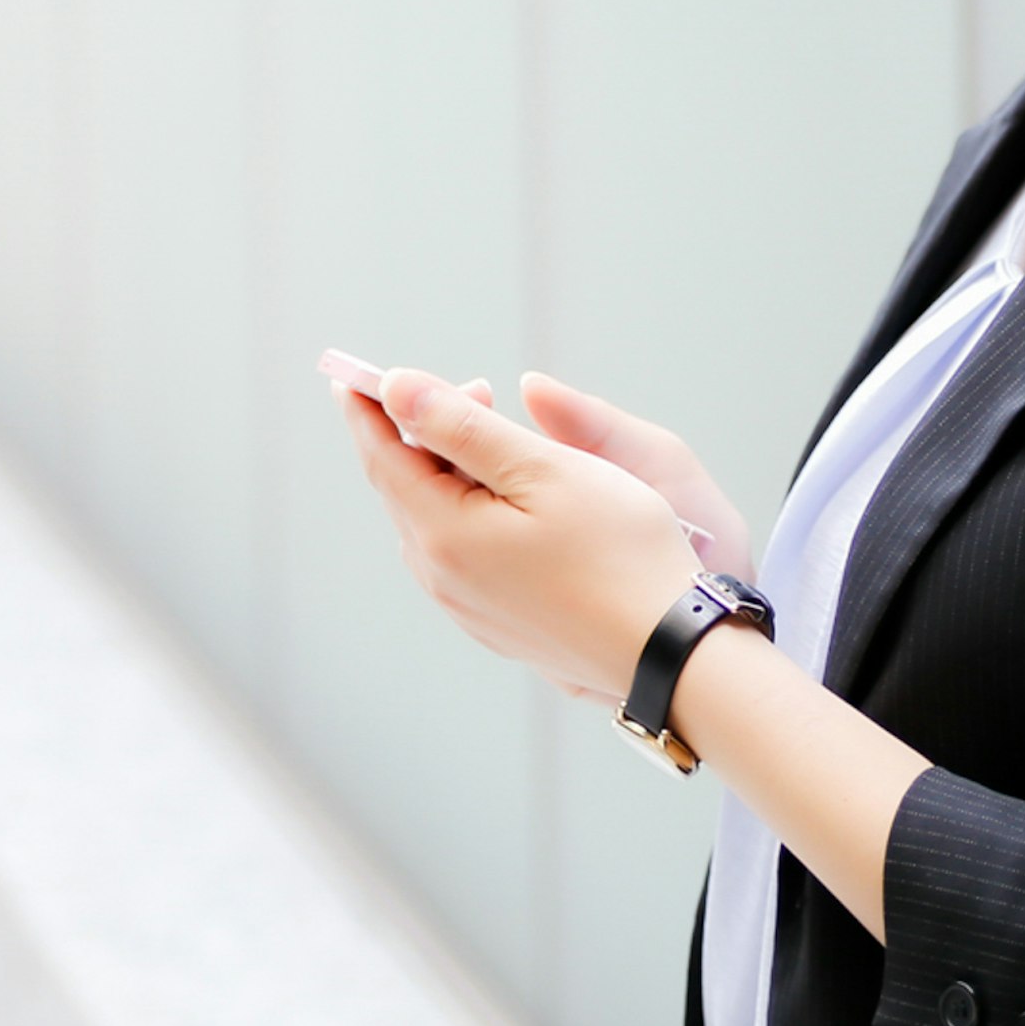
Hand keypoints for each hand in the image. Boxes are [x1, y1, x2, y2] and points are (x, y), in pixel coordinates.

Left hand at [340, 368, 708, 701]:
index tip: (352, 373)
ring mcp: (469, 608)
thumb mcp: (541, 469)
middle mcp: (442, 578)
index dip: (369, 408)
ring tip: (501, 441)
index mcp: (442, 535)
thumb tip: (397, 389)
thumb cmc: (619, 552)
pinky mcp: (498, 624)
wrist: (672, 652)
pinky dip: (470, 511)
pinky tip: (512, 499)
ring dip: (452, 472)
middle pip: (407, 488)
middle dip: (425, 432)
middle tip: (476, 391)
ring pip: (434, 521)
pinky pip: (460, 553)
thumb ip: (462, 426)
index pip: (383, 457)